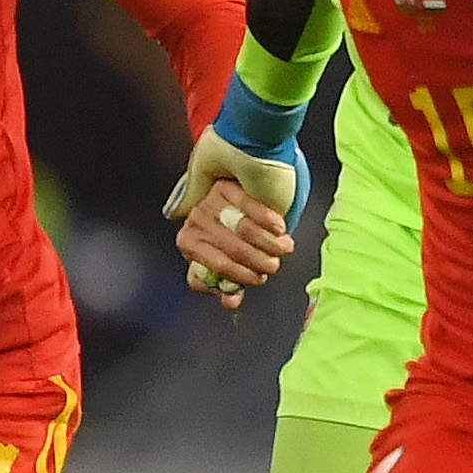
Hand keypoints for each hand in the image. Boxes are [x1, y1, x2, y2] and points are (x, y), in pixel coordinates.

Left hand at [162, 126, 302, 307]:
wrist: (232, 169)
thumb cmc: (230, 222)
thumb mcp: (226, 251)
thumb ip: (229, 276)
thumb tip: (232, 303)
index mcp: (188, 242)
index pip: (210, 270)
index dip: (238, 279)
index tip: (256, 281)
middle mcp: (193, 223)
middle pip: (232, 253)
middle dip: (259, 264)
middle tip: (275, 266)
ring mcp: (208, 204)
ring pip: (244, 233)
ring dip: (270, 244)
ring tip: (284, 247)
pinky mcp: (225, 187)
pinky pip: (252, 209)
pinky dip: (270, 220)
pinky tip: (280, 226)